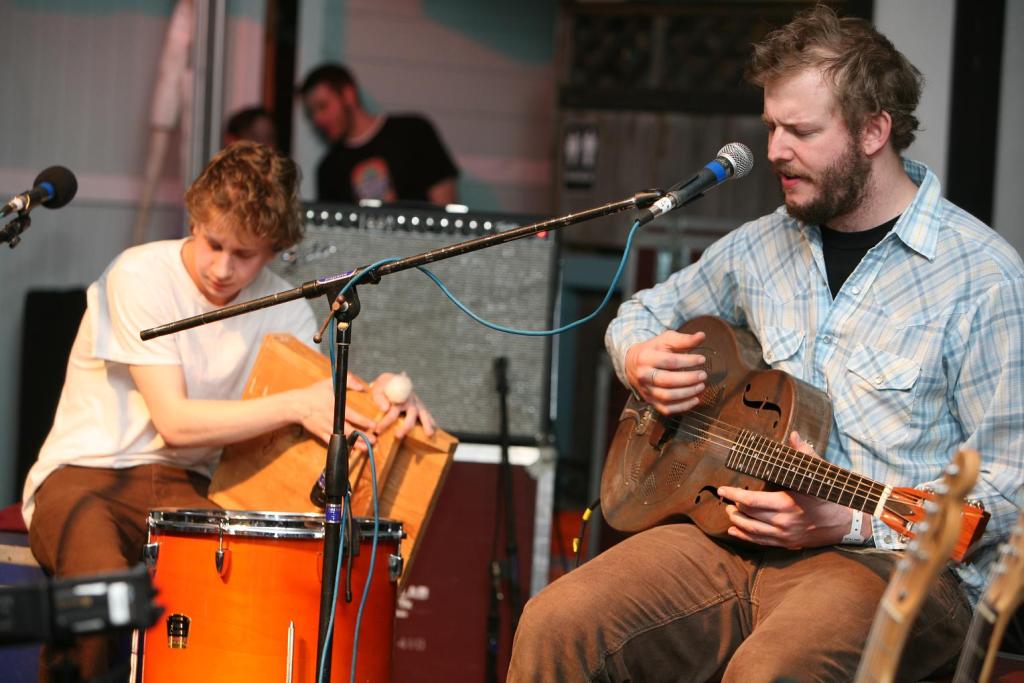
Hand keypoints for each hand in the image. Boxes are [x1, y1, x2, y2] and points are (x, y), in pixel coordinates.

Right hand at [290, 378, 374, 451]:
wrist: (297, 405)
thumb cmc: (314, 393)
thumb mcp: (330, 382)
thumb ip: (348, 381)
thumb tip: (363, 388)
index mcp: (336, 408)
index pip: (354, 416)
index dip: (364, 422)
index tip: (374, 426)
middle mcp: (332, 420)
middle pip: (350, 431)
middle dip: (363, 437)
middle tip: (374, 440)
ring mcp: (326, 428)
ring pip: (342, 439)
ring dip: (354, 445)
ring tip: (365, 449)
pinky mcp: (320, 434)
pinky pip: (332, 443)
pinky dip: (340, 447)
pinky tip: (349, 451)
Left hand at [369, 372, 435, 438]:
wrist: (391, 381)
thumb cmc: (383, 388)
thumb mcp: (378, 389)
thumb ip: (380, 398)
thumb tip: (385, 409)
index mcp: (399, 397)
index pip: (393, 412)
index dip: (386, 422)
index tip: (377, 430)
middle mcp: (410, 400)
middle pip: (410, 415)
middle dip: (405, 427)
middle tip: (398, 436)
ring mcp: (417, 403)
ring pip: (423, 414)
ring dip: (426, 424)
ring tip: (429, 434)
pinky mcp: (420, 406)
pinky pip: (427, 414)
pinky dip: (431, 421)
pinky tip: (434, 429)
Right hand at [624, 330, 707, 413]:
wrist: (633, 364)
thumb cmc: (654, 350)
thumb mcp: (666, 340)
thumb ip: (684, 340)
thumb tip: (702, 336)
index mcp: (646, 357)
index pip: (669, 361)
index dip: (688, 361)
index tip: (702, 359)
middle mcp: (643, 376)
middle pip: (667, 381)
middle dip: (688, 379)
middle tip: (703, 375)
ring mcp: (646, 390)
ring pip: (667, 397)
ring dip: (687, 393)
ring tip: (701, 386)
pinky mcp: (650, 401)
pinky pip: (666, 409)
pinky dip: (682, 407)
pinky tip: (695, 400)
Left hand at [717, 431, 851, 548]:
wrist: (846, 523)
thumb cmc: (830, 496)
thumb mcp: (818, 474)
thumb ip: (803, 454)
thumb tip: (794, 435)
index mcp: (787, 503)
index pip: (751, 500)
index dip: (734, 495)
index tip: (722, 489)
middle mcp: (783, 522)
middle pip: (749, 515)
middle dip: (734, 507)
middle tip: (726, 500)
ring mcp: (785, 535)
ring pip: (752, 530)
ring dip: (737, 521)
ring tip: (729, 513)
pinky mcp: (788, 543)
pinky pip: (761, 542)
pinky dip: (745, 536)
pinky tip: (735, 531)